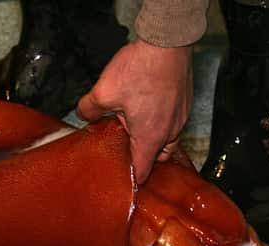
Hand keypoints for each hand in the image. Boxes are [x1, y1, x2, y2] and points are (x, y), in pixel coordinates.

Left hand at [77, 38, 192, 184]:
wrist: (168, 42)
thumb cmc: (140, 69)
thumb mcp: (104, 91)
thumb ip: (89, 109)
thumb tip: (84, 116)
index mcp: (150, 138)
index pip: (144, 170)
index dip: (133, 178)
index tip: (124, 180)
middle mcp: (170, 132)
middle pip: (160, 158)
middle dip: (145, 157)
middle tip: (128, 149)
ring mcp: (181, 117)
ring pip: (168, 139)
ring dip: (154, 138)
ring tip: (136, 126)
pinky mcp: (185, 103)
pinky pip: (173, 121)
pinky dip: (162, 121)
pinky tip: (148, 106)